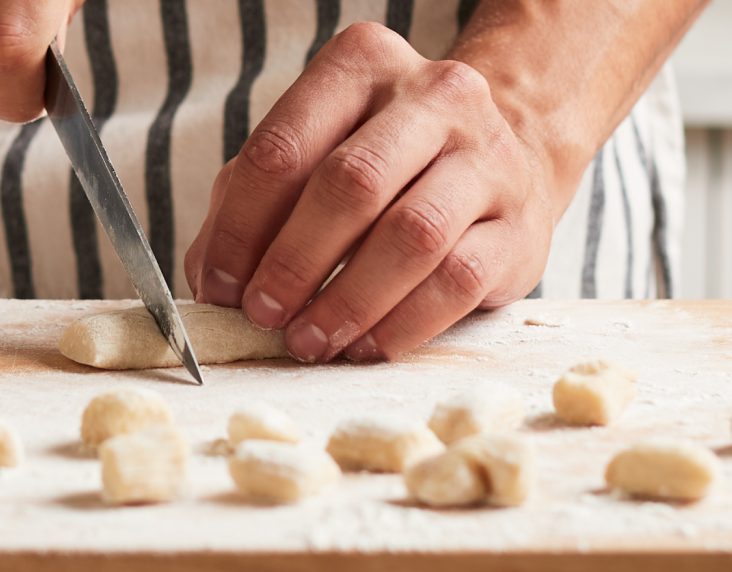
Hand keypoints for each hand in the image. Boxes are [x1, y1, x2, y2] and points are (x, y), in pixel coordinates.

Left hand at [183, 23, 566, 362]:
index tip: (220, 285)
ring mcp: (487, 157)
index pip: (284, 147)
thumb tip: (211, 278)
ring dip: (347, 301)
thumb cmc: (387, 166)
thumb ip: (251, 206)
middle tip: (263, 316)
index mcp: (363, 65)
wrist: (506, 162)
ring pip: (410, 236)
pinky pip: (456, 281)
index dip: (241, 227)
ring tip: (309, 340)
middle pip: (350, 185)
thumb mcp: (312, 157)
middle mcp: (434, 97)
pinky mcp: (519, 224)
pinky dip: (401, 324)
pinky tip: (365, 346)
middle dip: (294, 263)